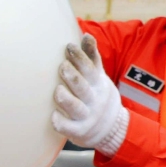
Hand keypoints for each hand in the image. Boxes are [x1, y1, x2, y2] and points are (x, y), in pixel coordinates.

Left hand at [51, 33, 128, 154]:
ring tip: (58, 90)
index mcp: (97, 84)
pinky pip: (69, 128)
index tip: (69, 47)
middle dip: (74, 77)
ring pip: (76, 108)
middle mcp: (93, 100)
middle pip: (83, 88)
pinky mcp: (78, 131)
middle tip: (62, 66)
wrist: (112, 127)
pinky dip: (61, 123)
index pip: (90, 69)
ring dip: (67, 99)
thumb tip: (86, 35)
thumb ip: (91, 58)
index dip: (80, 58)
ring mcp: (86, 116)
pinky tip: (53, 117)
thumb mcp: (99, 77)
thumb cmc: (97, 95)